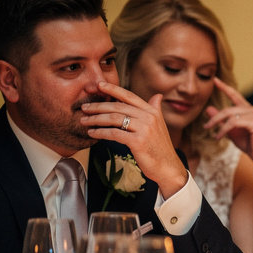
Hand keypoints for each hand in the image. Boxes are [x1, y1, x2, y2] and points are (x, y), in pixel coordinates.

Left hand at [80, 82, 187, 197]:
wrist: (168, 167)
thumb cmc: (160, 148)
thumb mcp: (160, 125)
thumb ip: (155, 109)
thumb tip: (157, 96)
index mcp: (152, 111)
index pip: (129, 96)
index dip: (112, 89)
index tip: (98, 85)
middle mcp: (149, 117)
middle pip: (118, 107)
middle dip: (98, 106)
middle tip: (84, 108)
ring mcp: (144, 129)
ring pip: (114, 118)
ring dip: (96, 119)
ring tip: (84, 121)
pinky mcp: (138, 141)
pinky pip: (114, 133)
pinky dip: (100, 132)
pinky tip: (92, 133)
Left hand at [203, 79, 252, 166]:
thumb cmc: (247, 143)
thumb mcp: (230, 130)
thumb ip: (221, 120)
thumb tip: (208, 108)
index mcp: (247, 109)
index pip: (235, 95)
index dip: (225, 87)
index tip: (215, 80)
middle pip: (228, 109)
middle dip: (215, 118)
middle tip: (206, 126)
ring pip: (230, 116)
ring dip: (219, 125)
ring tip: (213, 134)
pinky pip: (234, 123)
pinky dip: (224, 129)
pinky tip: (219, 136)